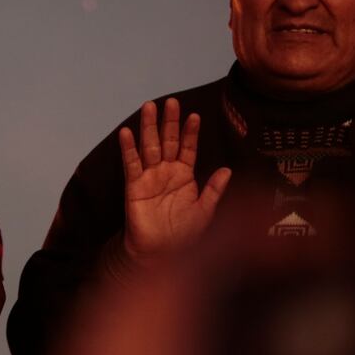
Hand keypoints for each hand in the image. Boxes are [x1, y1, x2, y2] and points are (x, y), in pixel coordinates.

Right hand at [118, 98, 231, 259]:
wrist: (162, 253)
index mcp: (184, 176)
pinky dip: (128, 148)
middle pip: (167, 141)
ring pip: (149, 146)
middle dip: (169, 121)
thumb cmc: (184, 235)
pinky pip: (131, 164)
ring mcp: (149, 177)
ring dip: (148, 127)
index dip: (190, 132)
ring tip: (149, 107)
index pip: (187, 148)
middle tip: (171, 102)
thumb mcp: (205, 211)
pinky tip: (126, 132)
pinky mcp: (134, 186)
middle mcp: (166, 172)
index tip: (194, 115)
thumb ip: (214, 189)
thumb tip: (227, 169)